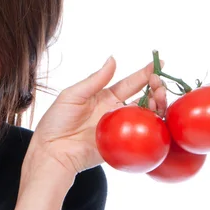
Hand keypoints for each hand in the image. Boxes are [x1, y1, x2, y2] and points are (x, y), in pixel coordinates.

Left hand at [28, 56, 166, 177]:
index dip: (145, 73)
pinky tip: (158, 120)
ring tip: (159, 97)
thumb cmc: (57, 121)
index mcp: (105, 97)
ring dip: (158, 105)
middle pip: (144, 99)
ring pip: (147, 116)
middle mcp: (116, 112)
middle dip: (156, 88)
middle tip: (159, 82)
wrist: (51, 150)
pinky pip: (142, 138)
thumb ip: (95, 79)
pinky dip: (154, 129)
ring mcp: (121, 129)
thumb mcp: (73, 95)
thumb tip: (112, 59)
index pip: (130, 83)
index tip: (159, 63)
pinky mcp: (121, 146)